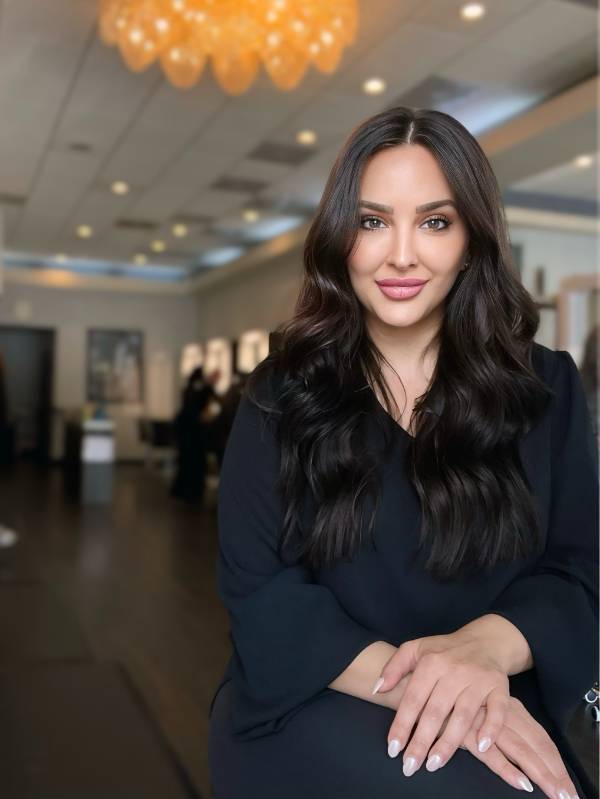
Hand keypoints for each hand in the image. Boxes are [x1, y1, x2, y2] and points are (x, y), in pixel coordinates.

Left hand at [374, 631, 508, 774]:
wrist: (485, 640)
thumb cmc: (444, 650)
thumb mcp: (415, 649)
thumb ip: (393, 668)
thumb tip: (377, 689)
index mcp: (432, 662)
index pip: (413, 698)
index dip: (402, 725)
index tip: (393, 749)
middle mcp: (455, 671)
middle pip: (435, 712)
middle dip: (421, 742)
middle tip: (410, 766)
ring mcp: (478, 679)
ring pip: (463, 716)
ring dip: (448, 743)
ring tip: (434, 764)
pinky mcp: (500, 687)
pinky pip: (497, 711)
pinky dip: (491, 729)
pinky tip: (481, 747)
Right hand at [459, 698, 579, 798]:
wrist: (414, 684)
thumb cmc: (449, 699)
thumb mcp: (480, 709)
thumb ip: (498, 724)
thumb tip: (519, 751)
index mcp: (508, 707)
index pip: (540, 737)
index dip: (556, 762)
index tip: (568, 786)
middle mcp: (501, 713)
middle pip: (537, 745)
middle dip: (555, 773)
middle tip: (568, 798)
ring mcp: (484, 722)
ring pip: (520, 750)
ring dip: (540, 774)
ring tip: (556, 795)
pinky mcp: (466, 731)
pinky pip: (492, 754)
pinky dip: (508, 769)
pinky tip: (521, 783)